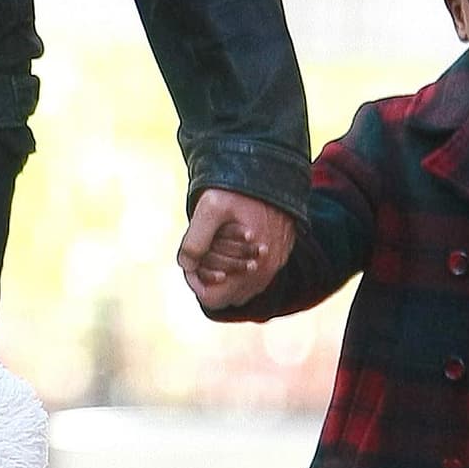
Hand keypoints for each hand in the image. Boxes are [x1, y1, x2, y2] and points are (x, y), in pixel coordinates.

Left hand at [177, 188, 295, 309]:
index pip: (211, 299)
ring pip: (241, 286)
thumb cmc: (242, 187)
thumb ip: (194, 241)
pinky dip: (242, 262)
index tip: (191, 261)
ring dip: (227, 270)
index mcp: (250, 269)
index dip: (196, 283)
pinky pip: (256, 273)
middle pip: (226, 295)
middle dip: (210, 276)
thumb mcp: (211, 208)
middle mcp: (265, 274)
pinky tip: (237, 239)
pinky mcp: (282, 254)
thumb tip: (186, 265)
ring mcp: (276, 266)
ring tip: (220, 242)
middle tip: (204, 249)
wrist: (276, 167)